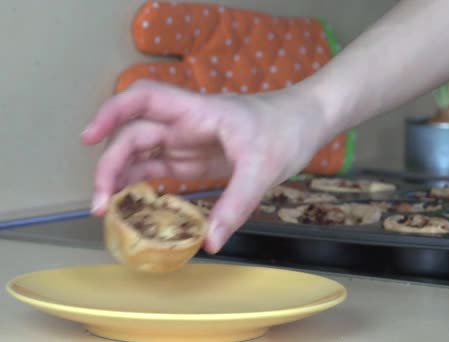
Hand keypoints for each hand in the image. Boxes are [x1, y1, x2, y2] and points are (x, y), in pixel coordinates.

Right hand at [81, 79, 327, 252]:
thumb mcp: (264, 167)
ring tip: (111, 213)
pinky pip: (162, 171)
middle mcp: (187, 125)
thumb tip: (210, 242)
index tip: (88, 138)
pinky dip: (145, 187)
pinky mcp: (198, 160)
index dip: (111, 113)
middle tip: (102, 206)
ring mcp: (191, 143)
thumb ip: (237, 204)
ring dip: (123, 180)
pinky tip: (136, 207)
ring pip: (143, 155)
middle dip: (111, 166)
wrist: (308, 122)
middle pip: (134, 136)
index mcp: (198, 112)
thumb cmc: (287, 129)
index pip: (143, 100)